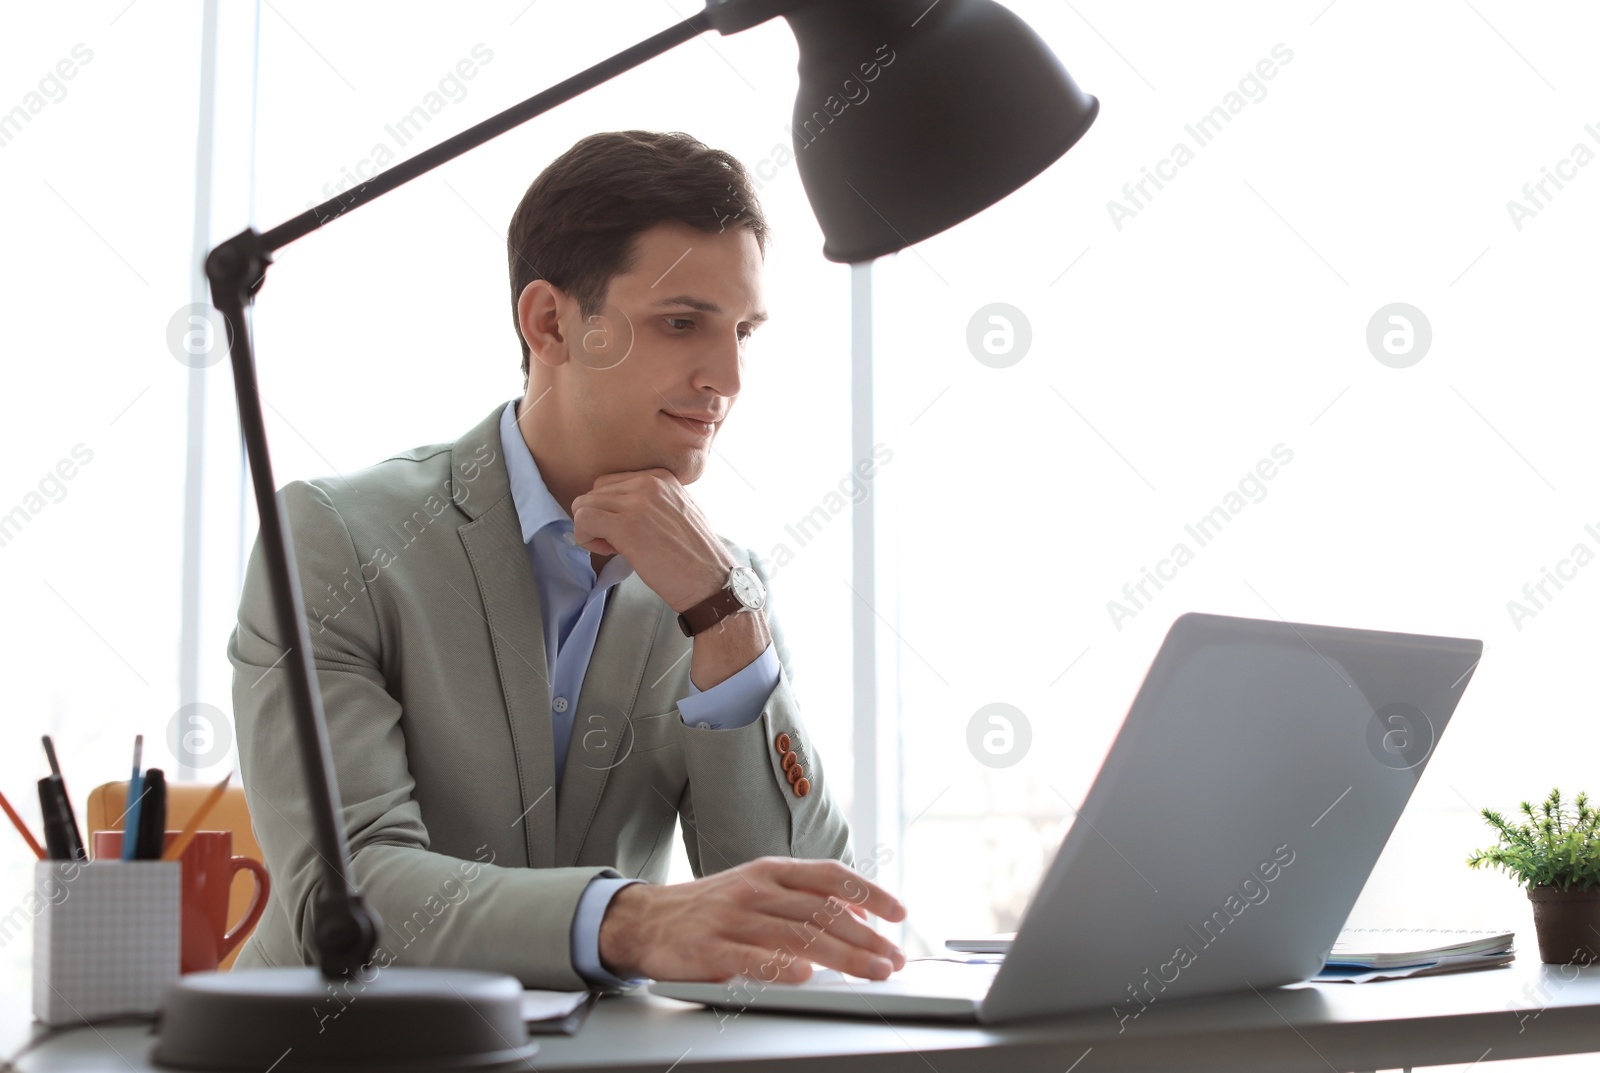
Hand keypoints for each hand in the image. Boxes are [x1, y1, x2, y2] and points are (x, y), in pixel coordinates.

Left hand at [570, 469, 731, 612]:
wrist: (709, 580)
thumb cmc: (695, 555)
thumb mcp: (680, 510)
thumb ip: (653, 501)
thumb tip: (619, 507)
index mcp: (661, 477)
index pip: (611, 482)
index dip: (610, 508)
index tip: (626, 530)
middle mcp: (648, 483)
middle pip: (594, 493)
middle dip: (599, 518)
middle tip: (618, 542)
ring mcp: (636, 503)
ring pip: (583, 505)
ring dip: (591, 530)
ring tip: (615, 548)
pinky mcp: (625, 525)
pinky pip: (583, 521)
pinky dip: (586, 539)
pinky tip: (609, 552)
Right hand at [598, 857, 907, 982]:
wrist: (645, 920)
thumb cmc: (709, 908)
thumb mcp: (756, 888)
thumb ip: (803, 897)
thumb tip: (858, 912)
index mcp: (771, 872)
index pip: (830, 877)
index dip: (869, 893)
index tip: (899, 914)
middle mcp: (755, 890)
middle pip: (822, 911)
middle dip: (866, 937)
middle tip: (894, 958)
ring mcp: (732, 918)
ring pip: (798, 935)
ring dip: (842, 956)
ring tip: (872, 972)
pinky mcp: (710, 948)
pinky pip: (752, 958)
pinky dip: (781, 966)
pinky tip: (806, 975)